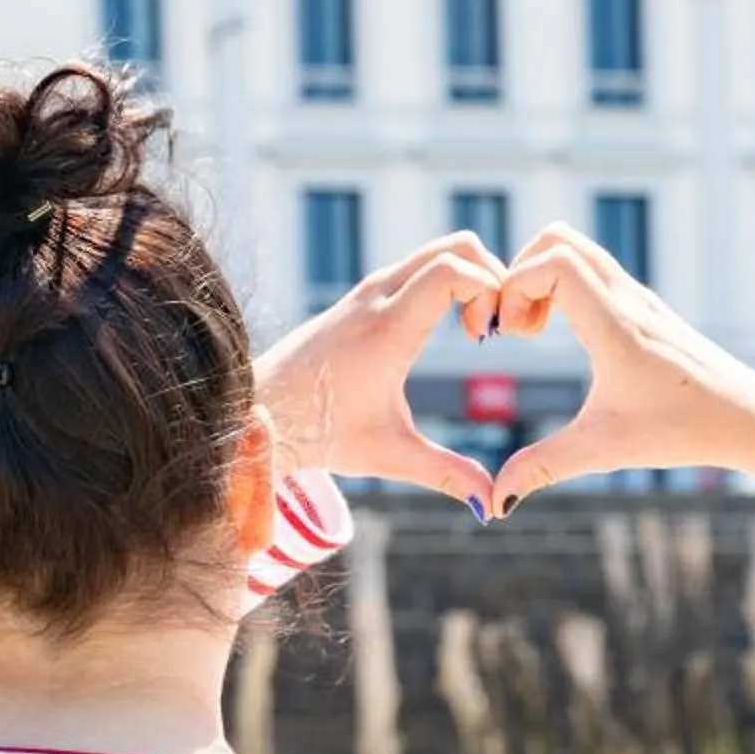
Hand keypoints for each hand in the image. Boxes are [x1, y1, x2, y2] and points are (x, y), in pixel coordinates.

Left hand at [260, 233, 504, 512]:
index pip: (453, 269)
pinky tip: (451, 328)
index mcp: (388, 328)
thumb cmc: (319, 433)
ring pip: (439, 250)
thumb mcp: (388, 455)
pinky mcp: (364, 295)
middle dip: (492, 276)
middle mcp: (378, 296)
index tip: (490, 336)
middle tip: (493, 329)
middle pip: (456, 245)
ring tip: (477, 331)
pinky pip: (420, 265)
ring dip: (471, 278)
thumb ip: (445, 474)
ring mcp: (369, 289)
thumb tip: (494, 507)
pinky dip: (449, 281)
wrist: (260, 410)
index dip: (489, 290)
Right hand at [488, 224, 754, 514]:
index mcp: (615, 325)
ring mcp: (637, 295)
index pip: (555, 261)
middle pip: (558, 238)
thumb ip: (544, 467)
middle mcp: (626, 298)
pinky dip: (563, 285)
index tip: (509, 333)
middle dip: (520, 272)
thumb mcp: (604, 449)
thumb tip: (496, 501)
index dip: (517, 285)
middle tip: (515, 325)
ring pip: (576, 248)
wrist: (742, 415)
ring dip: (541, 276)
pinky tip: (560, 333)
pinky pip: (592, 269)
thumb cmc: (681, 429)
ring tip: (532, 329)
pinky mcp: (642, 304)